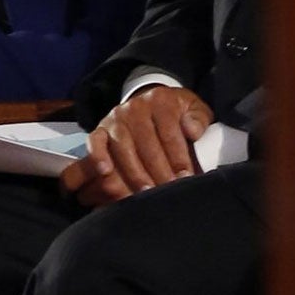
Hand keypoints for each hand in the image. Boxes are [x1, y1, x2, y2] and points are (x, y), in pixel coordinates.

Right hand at [60, 85, 213, 206]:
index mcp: (161, 101)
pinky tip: (105, 172)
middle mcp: (135, 107)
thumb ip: (199, 118)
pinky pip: (95, 142)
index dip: (178, 158)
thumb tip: (193, 131)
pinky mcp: (100, 129)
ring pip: (123, 148)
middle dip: (158, 171)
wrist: (150, 104)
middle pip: (146, 144)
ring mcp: (116, 119)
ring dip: (134, 173)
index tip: (186, 177)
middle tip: (168, 192)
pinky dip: (98, 157)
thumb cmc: (176, 114)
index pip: (170, 133)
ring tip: (145, 193)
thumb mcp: (194, 109)